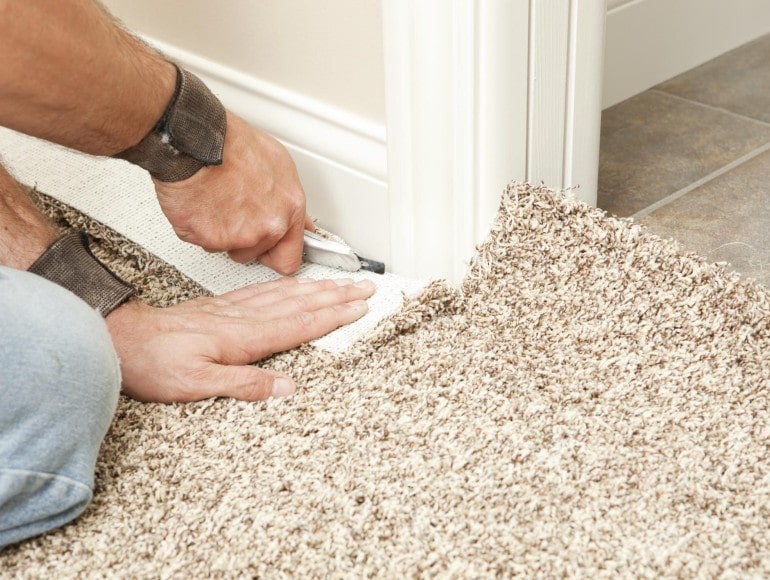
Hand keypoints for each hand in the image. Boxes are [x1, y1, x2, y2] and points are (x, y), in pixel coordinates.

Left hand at [105, 277, 375, 402]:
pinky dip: (286, 285)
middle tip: (364, 286)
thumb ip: (244, 385)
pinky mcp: (221, 308)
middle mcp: (242, 318)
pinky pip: (262, 291)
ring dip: (317, 287)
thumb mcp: (197, 386)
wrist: (122, 341)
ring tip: (341, 282)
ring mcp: (232, 310)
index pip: (299, 323)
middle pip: (300, 302)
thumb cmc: (154, 364)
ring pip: (285, 293)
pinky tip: (294, 285)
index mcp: (243, 337)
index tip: (358, 307)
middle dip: (336, 294)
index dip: (332, 315)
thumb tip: (286, 388)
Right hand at [153, 111, 311, 274]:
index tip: (270, 253)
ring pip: (228, 248)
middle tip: (232, 211)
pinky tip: (201, 203)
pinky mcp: (211, 239)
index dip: (276, 255)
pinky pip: (202, 242)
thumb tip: (299, 221)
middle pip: (255, 253)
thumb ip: (288, 202)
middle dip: (244, 238)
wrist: (196, 139)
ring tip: (216, 201)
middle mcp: (269, 225)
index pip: (290, 257)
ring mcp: (240, 236)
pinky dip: (198, 227)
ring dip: (220, 233)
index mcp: (290, 209)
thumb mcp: (278, 164)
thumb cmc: (232, 144)